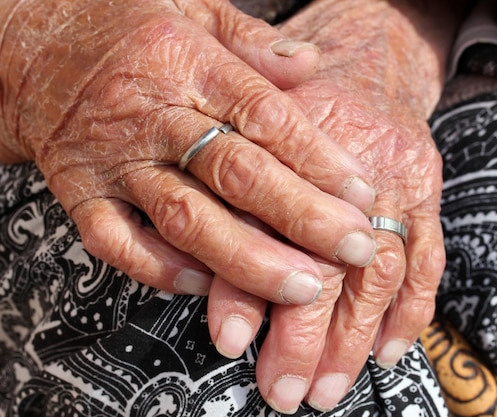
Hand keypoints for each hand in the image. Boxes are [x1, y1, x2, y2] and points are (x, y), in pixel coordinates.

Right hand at [0, 0, 378, 302]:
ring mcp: (114, 162)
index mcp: (187, 64)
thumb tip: (309, 63)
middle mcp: (153, 117)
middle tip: (355, 249)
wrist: (34, 51)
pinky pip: (120, 244)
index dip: (318, 158)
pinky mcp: (82, 195)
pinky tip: (211, 287)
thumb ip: (253, 43)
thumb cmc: (125, 30)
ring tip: (303, 286)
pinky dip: (165, 271)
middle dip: (302, 218)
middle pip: (235, 173)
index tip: (362, 195)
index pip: (265, 116)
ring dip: (248, 260)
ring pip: (186, 219)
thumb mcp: (193, 9)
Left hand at [206, 0, 466, 411]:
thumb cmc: (308, 99)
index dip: (253, 292)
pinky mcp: (429, 196)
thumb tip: (217, 279)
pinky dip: (412, 312)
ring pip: (382, 274)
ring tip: (331, 386)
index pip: (280, 234)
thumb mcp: (259, 132)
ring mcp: (404, 185)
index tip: (232, 344)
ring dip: (356, 338)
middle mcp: (360, 172)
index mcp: (307, 149)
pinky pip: (428, 260)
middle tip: (286, 390)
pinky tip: (391, 350)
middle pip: (336, 266)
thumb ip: (239, 201)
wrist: (372, 61)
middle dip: (310, 338)